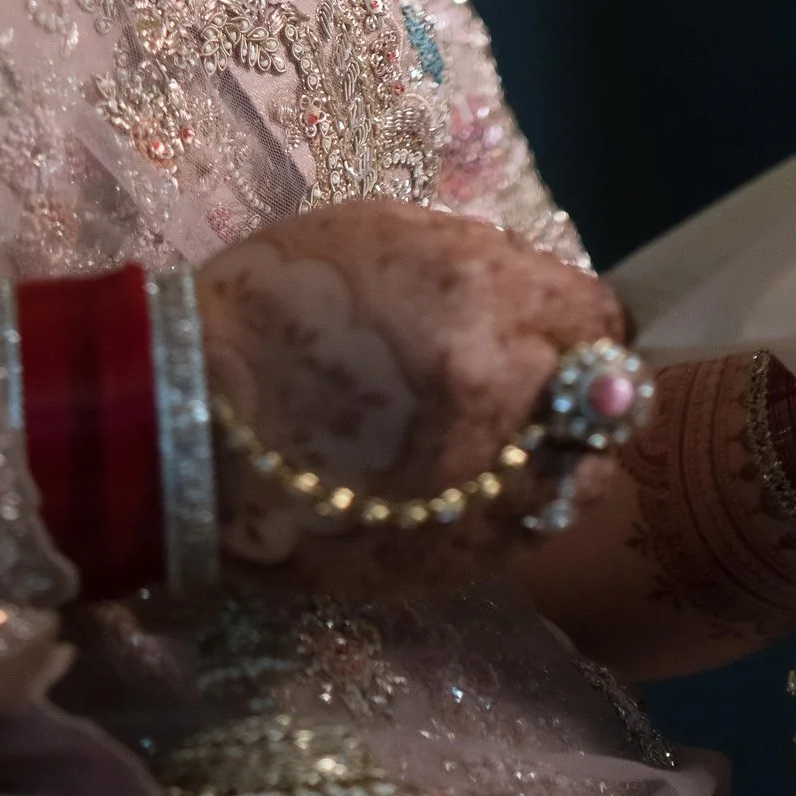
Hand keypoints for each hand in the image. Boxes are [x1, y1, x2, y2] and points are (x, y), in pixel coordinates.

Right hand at [195, 201, 621, 583]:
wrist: (186, 425)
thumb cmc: (276, 303)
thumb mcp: (381, 232)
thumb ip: (478, 259)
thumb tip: (541, 294)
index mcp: (479, 301)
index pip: (597, 316)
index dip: (575, 318)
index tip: (550, 325)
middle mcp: (501, 401)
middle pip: (609, 403)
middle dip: (583, 386)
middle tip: (537, 381)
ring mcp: (482, 493)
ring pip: (584, 481)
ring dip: (562, 455)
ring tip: (508, 441)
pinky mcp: (452, 562)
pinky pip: (528, 535)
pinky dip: (516, 508)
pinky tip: (470, 486)